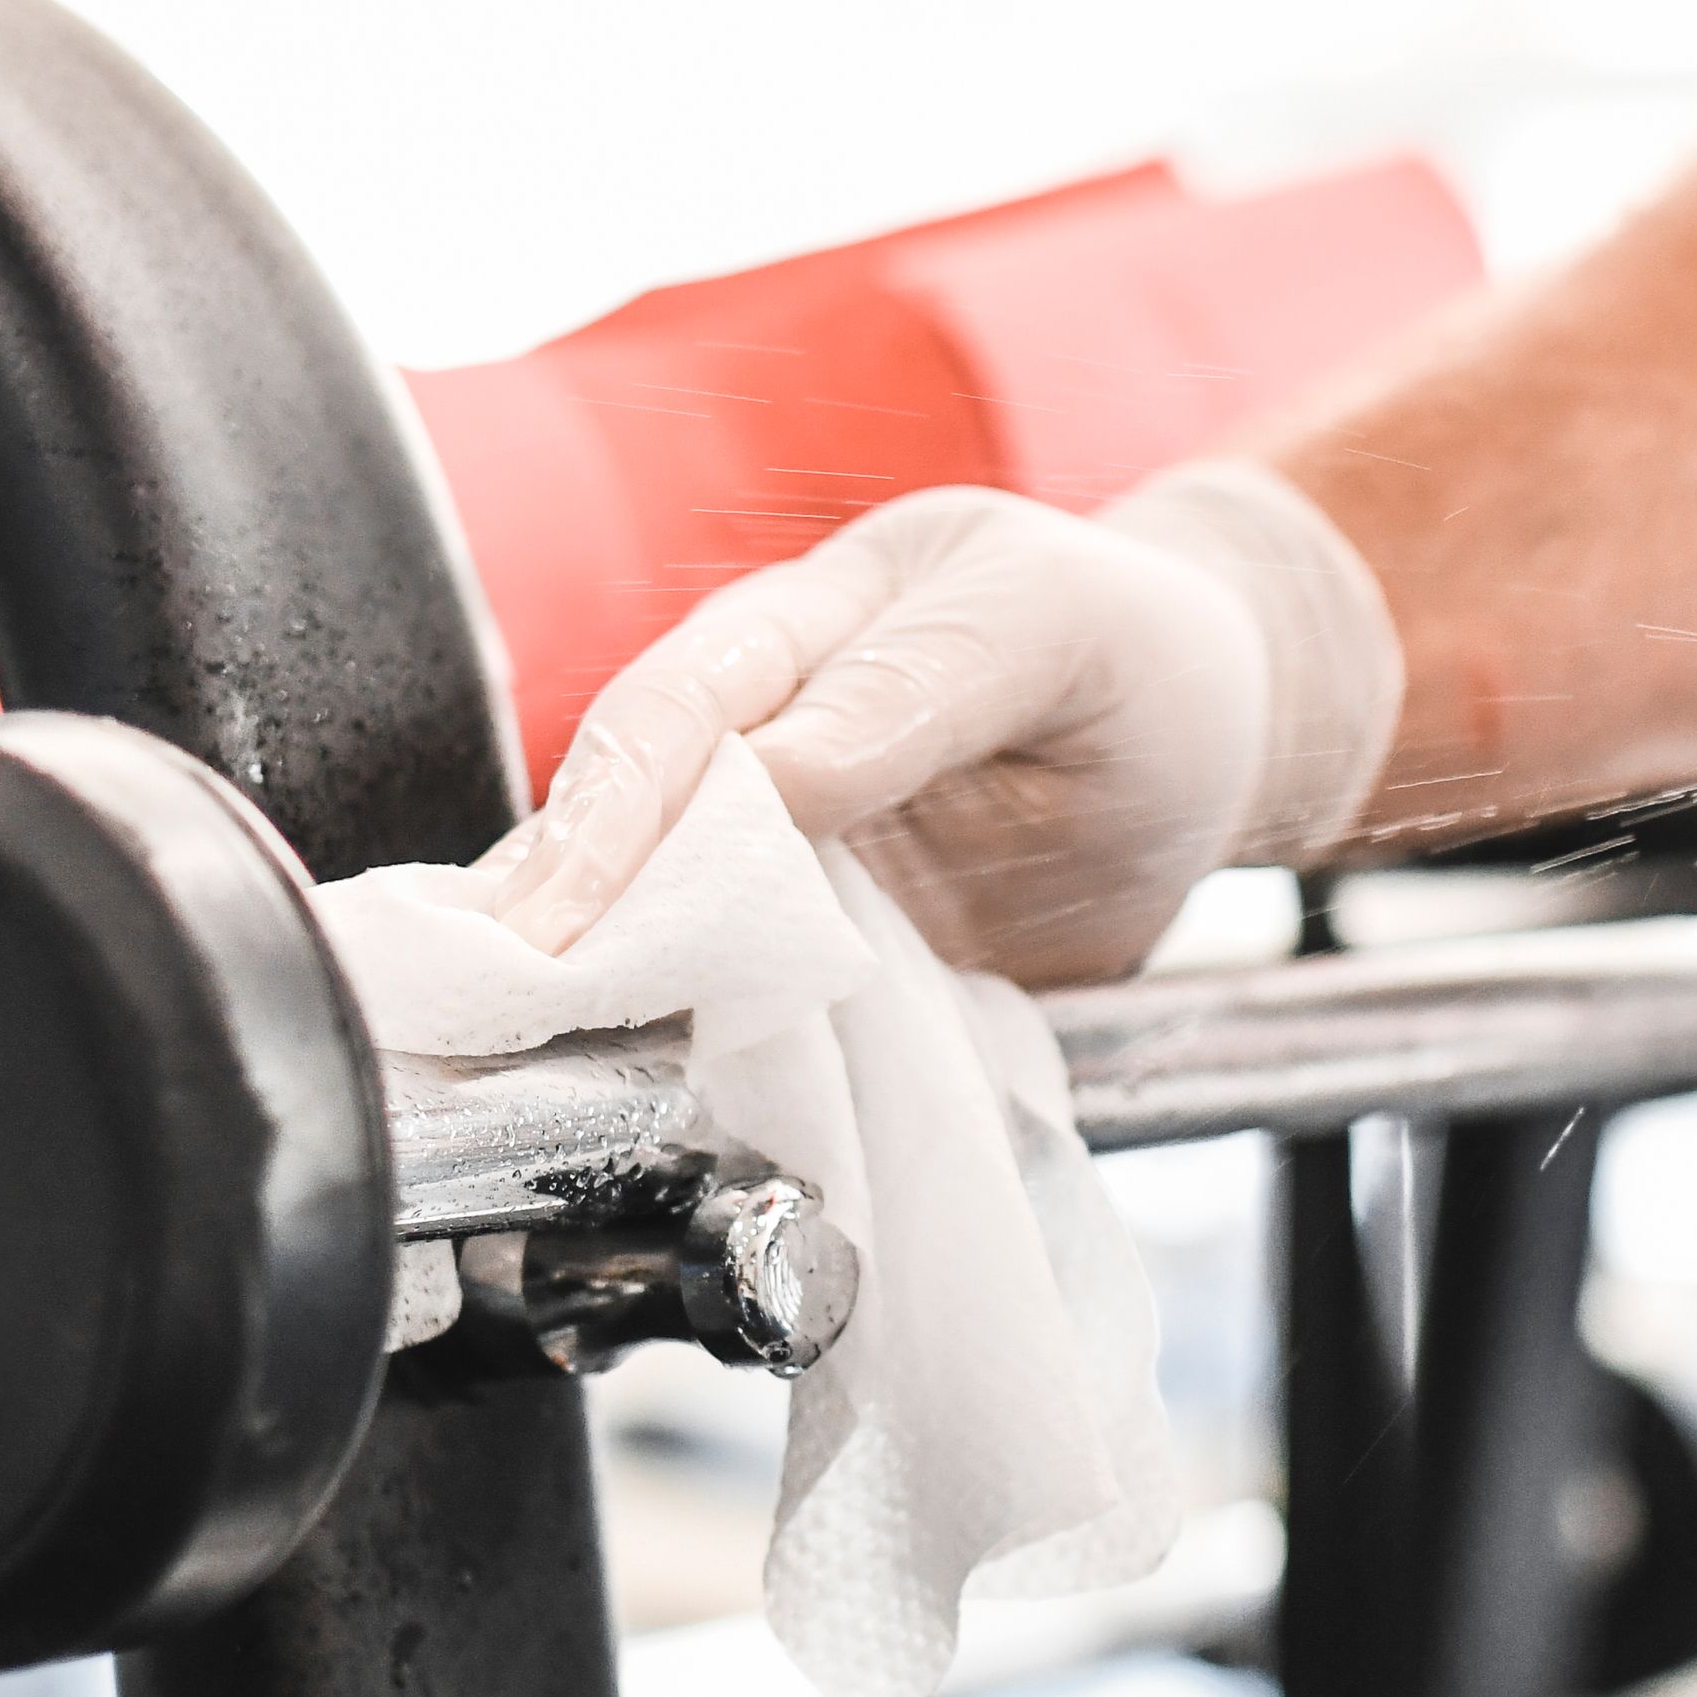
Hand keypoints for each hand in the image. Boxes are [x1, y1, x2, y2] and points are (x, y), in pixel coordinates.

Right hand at [471, 467, 1400, 985]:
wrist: (1215, 741)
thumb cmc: (1140, 663)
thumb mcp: (1057, 632)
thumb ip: (920, 690)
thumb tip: (768, 778)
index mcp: (814, 620)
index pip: (681, 712)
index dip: (616, 817)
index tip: (565, 920)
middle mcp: (765, 726)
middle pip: (621, 811)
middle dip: (547, 903)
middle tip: (480, 1000)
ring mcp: (783, 838)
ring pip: (643, 898)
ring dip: (567, 973)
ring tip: (481, 1049)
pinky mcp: (812, 936)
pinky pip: (717, 981)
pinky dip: (652, 1029)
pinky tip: (574, 1076)